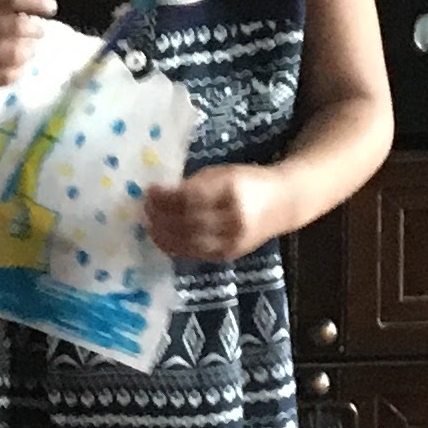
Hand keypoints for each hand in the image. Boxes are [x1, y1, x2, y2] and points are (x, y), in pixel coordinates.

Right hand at [0, 0, 57, 96]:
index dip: (34, 1)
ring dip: (29, 50)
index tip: (51, 7)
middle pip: (14, 27)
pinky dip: (18, 71)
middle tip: (39, 30)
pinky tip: (19, 66)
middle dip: (34, 29)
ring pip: (13, 54)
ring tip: (30, 48)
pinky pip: (4, 77)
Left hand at [144, 163, 289, 261]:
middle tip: (144, 210)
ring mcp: (232, 239)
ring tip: (149, 226)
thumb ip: (195, 184)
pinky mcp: (230, 254)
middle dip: (160, 216)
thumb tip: (161, 194)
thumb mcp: (223, 174)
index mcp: (230, 191)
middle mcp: (232, 218)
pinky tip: (163, 240)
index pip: (190, 198)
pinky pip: (197, 254)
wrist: (284, 203)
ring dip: (163, 235)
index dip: (165, 197)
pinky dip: (176, 248)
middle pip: (187, 221)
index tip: (149, 191)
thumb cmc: (248, 182)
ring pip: (190, 241)